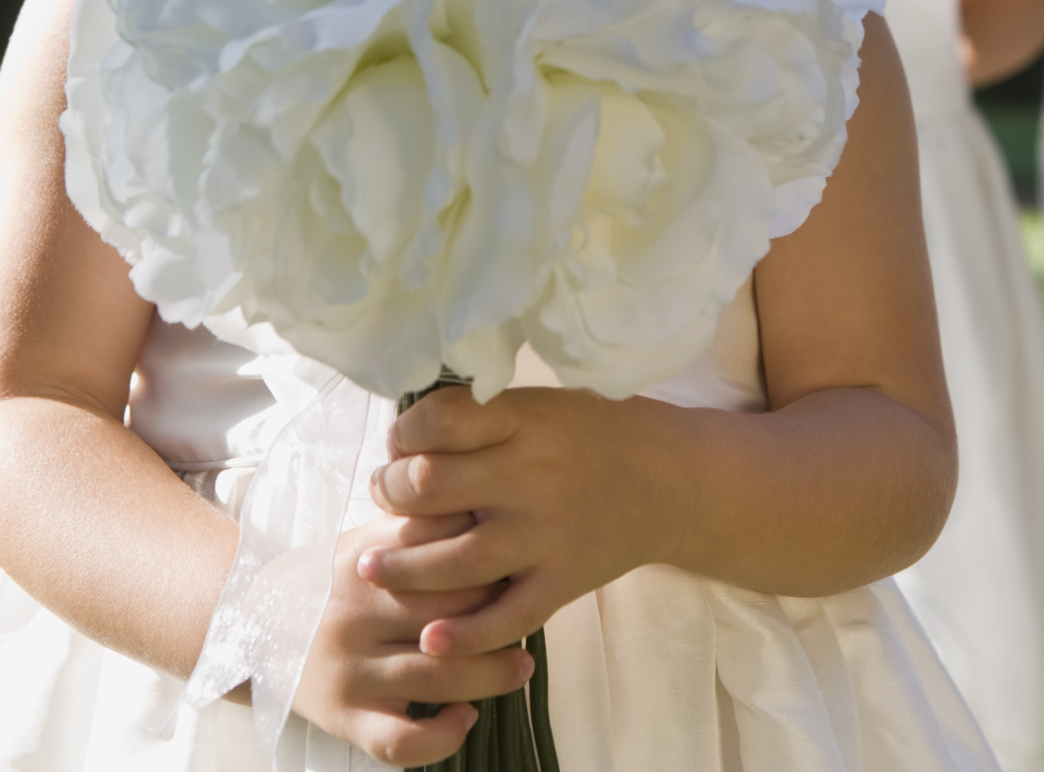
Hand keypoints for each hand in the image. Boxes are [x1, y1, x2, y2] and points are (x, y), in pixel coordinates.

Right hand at [291, 513, 533, 766]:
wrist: (253, 622)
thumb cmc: (336, 579)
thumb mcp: (371, 538)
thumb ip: (425, 524)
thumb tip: (495, 507)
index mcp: (367, 560)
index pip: (445, 555)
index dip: (494, 560)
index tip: (521, 561)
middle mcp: (355, 613)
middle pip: (451, 614)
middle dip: (502, 616)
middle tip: (530, 613)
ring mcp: (348, 668)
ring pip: (438, 677)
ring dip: (492, 675)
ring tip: (520, 666)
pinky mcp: (343, 717)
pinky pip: (399, 740)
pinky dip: (441, 736)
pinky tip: (463, 716)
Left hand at [361, 384, 670, 659]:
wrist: (672, 481)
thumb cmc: (594, 436)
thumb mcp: (542, 406)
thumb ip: (483, 417)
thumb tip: (404, 438)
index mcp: (525, 419)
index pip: (440, 420)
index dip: (403, 434)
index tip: (398, 444)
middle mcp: (534, 475)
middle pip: (432, 488)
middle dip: (392, 494)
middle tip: (385, 497)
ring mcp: (548, 533)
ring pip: (456, 561)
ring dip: (403, 569)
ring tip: (372, 569)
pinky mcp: (564, 581)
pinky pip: (506, 617)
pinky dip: (465, 634)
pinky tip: (430, 638)